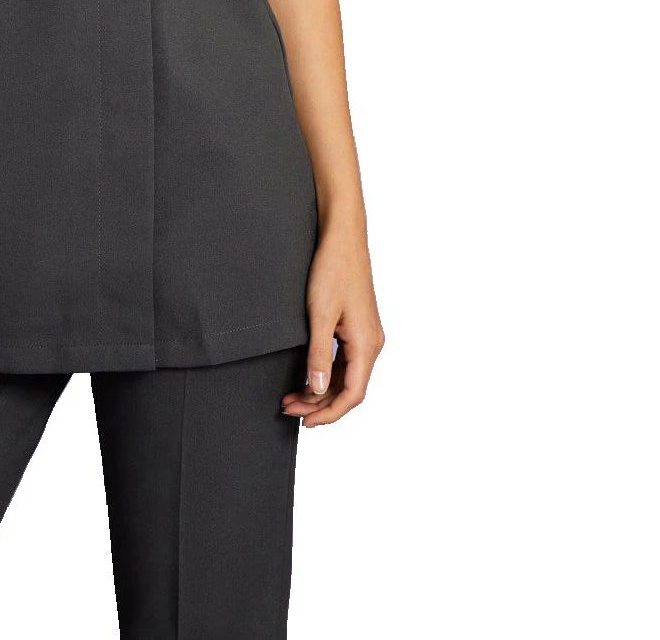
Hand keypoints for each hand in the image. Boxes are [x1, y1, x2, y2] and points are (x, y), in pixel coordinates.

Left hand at [281, 223, 383, 426]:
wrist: (342, 237)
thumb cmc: (332, 270)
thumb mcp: (319, 314)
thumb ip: (318, 354)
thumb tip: (318, 390)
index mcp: (366, 344)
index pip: (352, 394)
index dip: (329, 413)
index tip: (305, 422)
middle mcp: (371, 343)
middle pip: (349, 389)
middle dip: (319, 404)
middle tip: (288, 409)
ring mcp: (365, 335)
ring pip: (346, 376)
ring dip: (320, 390)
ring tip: (291, 397)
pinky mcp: (357, 327)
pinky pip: (345, 360)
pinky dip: (326, 373)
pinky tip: (306, 377)